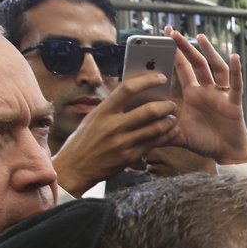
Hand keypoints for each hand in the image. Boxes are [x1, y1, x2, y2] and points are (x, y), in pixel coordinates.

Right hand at [52, 73, 177, 196]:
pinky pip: (152, 144)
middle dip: (165, 106)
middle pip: (148, 111)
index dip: (147, 81)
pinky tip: (171, 132)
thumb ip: (112, 108)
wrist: (74, 168)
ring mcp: (122, 143)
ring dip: (168, 122)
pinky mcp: (129, 157)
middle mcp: (113, 126)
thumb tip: (135, 95)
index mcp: (102, 111)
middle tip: (172, 104)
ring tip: (173, 118)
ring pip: (155, 129)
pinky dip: (165, 137)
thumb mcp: (93, 119)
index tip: (161, 78)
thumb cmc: (83, 140)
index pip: (127, 89)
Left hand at [163, 27, 246, 164]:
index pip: (182, 68)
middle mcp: (207, 90)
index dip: (174, 52)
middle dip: (185, 46)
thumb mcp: (179, 136)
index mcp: (193, 94)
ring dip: (209, 52)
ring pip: (215, 68)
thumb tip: (139, 138)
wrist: (227, 154)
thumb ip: (161, 133)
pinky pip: (235, 85)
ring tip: (200, 37)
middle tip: (172, 31)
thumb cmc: (205, 142)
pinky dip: (235, 71)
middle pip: (196, 63)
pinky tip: (234, 56)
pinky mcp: (233, 103)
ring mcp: (221, 95)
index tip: (164, 36)